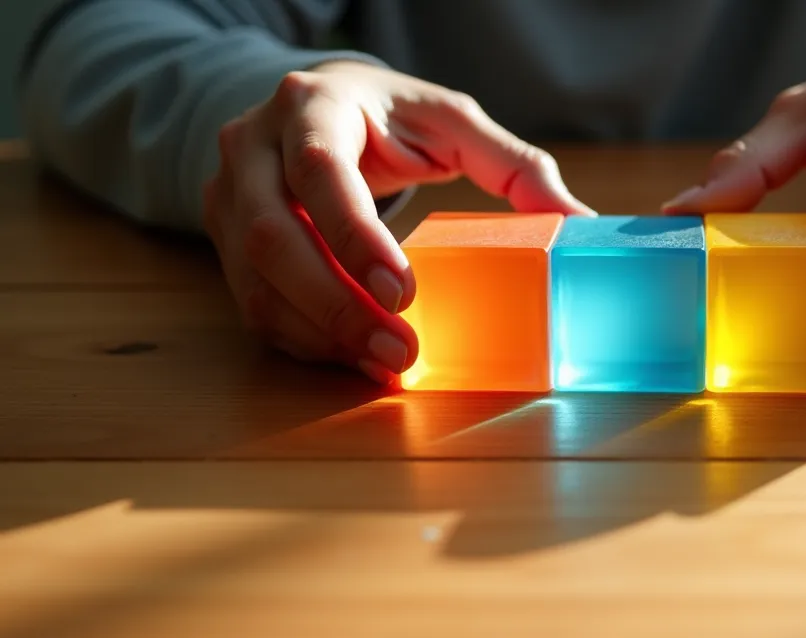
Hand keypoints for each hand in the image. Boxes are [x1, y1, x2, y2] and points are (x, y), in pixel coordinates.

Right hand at [203, 60, 592, 383]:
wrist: (315, 111)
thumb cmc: (389, 119)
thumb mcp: (452, 124)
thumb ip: (514, 167)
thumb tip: (579, 223)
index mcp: (311, 105)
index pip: (319, 170)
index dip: (354, 235)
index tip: (403, 291)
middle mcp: (251, 148)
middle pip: (274, 236)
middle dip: (339, 304)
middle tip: (401, 352)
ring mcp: (227, 198)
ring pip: (257, 282)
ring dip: (323, 333)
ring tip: (387, 364)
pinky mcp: (225, 243)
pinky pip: (256, 306)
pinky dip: (307, 339)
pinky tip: (355, 357)